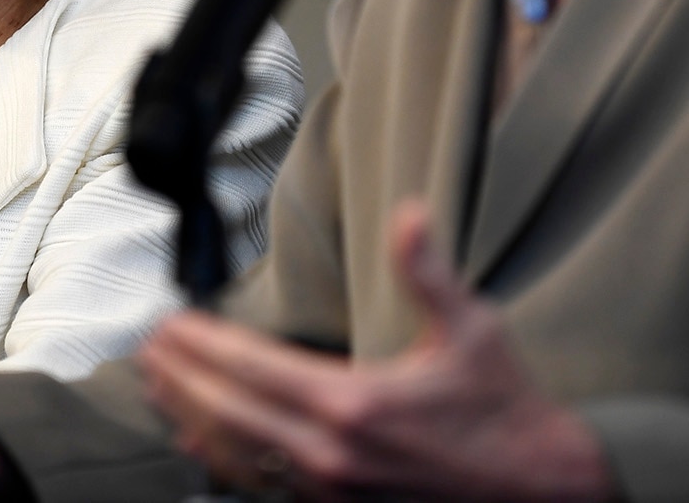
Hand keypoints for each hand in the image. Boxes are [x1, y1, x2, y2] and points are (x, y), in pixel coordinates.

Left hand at [138, 199, 613, 501]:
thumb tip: (413, 213)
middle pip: (228, 411)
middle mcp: (331, 453)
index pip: (252, 367)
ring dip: (189, 417)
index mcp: (355, 403)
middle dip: (180, 377)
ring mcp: (330, 490)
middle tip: (146, 348)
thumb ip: (429, 272)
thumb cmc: (506, 411)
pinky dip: (221, 461)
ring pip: (236, 454)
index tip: (170, 322)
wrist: (541, 491)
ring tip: (157, 388)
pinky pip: (261, 486)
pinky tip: (198, 444)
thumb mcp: (474, 330)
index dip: (203, 343)